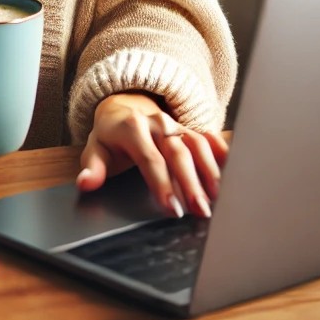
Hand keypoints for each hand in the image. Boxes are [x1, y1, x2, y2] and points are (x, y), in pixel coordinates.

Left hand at [76, 93, 228, 217]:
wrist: (122, 109)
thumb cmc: (109, 137)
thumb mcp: (94, 150)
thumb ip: (91, 168)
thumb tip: (86, 183)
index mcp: (132, 129)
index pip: (150, 159)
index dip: (162, 185)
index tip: (173, 209)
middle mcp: (157, 123)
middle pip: (178, 154)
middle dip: (191, 184)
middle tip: (201, 210)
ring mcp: (176, 124)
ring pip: (197, 145)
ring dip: (210, 171)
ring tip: (218, 197)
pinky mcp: (188, 127)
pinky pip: (207, 137)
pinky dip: (221, 151)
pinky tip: (233, 169)